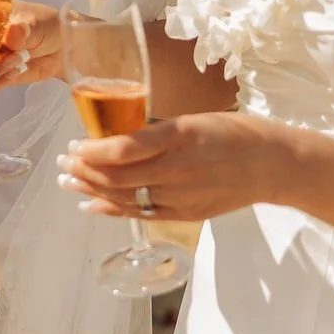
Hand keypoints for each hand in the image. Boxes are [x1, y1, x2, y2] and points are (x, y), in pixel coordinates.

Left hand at [56, 112, 290, 222]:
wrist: (274, 166)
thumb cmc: (235, 132)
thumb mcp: (194, 120)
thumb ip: (157, 132)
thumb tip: (117, 139)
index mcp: (180, 136)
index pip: (124, 148)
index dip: (92, 151)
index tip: (72, 146)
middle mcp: (178, 169)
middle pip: (118, 176)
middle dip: (83, 170)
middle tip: (60, 163)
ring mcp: (182, 196)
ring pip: (126, 197)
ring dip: (92, 190)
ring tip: (67, 182)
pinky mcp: (186, 214)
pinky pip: (142, 214)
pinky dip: (114, 211)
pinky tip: (92, 206)